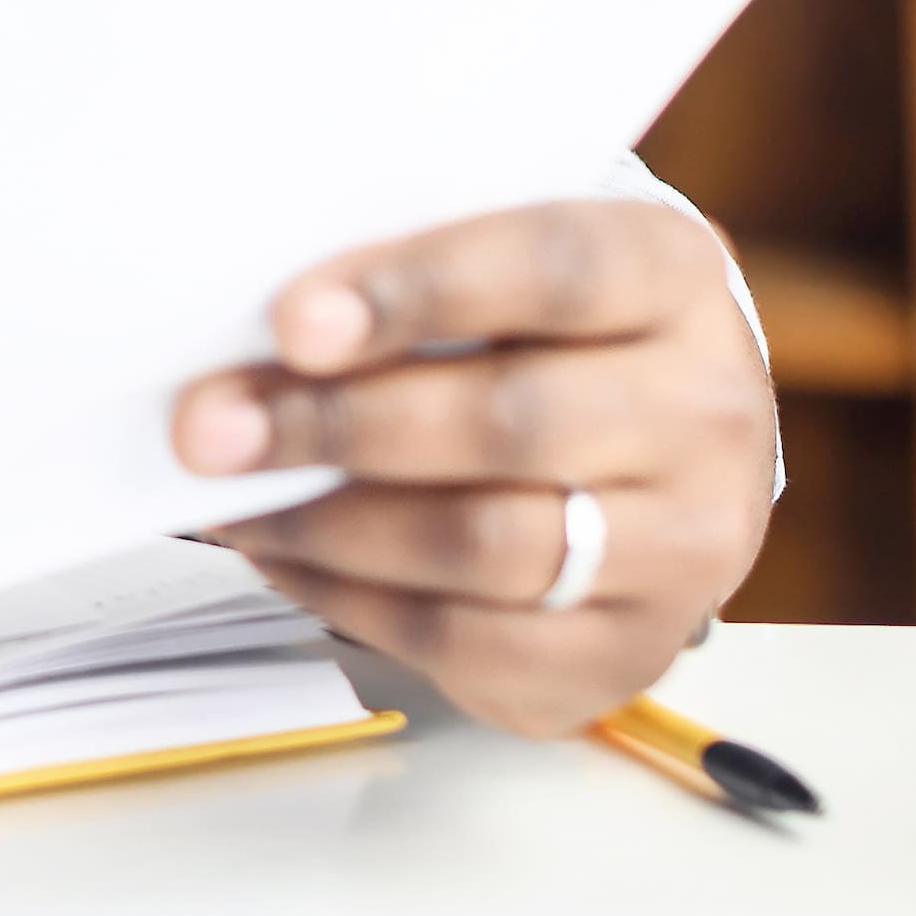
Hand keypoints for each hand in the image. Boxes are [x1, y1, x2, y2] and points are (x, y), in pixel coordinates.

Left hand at [173, 199, 776, 737]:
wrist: (654, 452)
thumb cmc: (539, 336)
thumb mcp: (502, 263)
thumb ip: (403, 276)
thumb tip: (248, 331)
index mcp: (675, 277)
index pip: (554, 270)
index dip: (416, 290)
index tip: (291, 321)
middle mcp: (706, 412)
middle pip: (514, 421)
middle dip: (337, 423)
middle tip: (209, 425)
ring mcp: (685, 545)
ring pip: (489, 542)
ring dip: (331, 521)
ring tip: (230, 497)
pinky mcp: (630, 651)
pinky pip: (473, 640)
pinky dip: (353, 600)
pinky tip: (286, 556)